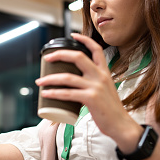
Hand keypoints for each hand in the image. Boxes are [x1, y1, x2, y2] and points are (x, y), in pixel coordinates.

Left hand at [35, 33, 141, 149]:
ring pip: (68, 77)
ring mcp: (96, 87)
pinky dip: (54, 93)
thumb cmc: (110, 109)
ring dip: (50, 79)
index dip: (84, 39)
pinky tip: (46, 94)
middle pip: (78, 57)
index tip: (72, 35)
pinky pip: (68, 93)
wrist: (120, 124)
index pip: (96, 49)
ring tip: (39, 82)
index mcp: (105, 72)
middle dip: (59, 55)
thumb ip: (94, 83)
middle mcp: (101, 76)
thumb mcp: (106, 89)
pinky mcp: (91, 99)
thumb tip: (76, 83)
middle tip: (46, 58)